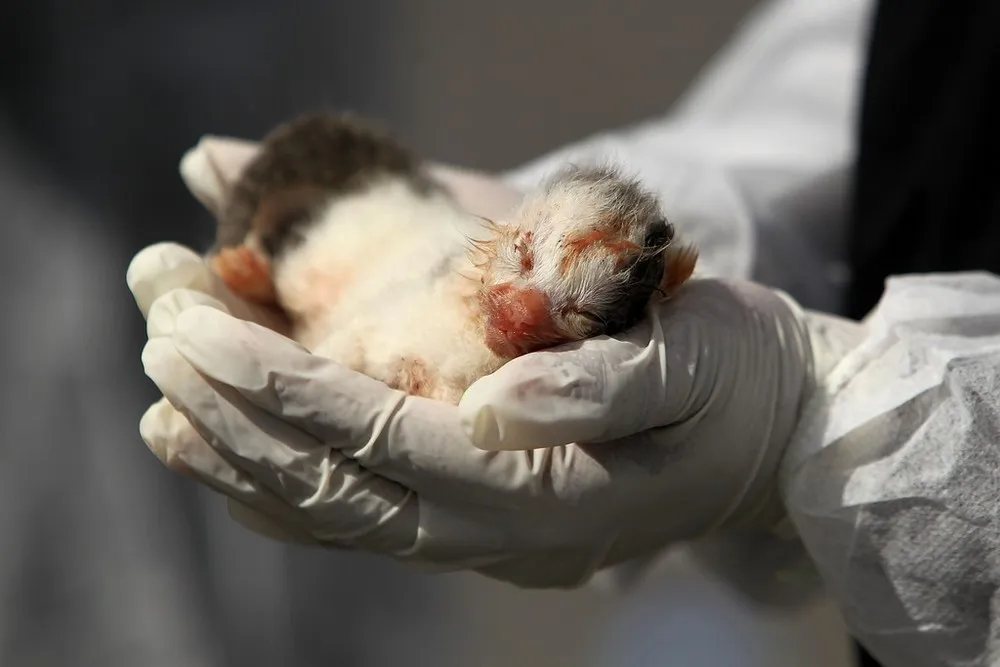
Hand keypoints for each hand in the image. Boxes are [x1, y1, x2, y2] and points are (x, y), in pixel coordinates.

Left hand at [131, 136, 863, 588]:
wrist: (773, 438)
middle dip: (240, 420)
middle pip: (340, 486)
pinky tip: (238, 470)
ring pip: (341, 515)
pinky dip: (293, 496)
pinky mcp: (482, 522)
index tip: (203, 336)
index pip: (386, 441)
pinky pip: (368, 521)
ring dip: (248, 465)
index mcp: (548, 494)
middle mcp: (500, 535)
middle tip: (158, 348)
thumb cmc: (736, 383)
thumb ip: (601, 388)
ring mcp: (486, 539)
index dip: (286, 391)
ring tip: (166, 417)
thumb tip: (491, 405)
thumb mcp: (690, 363)